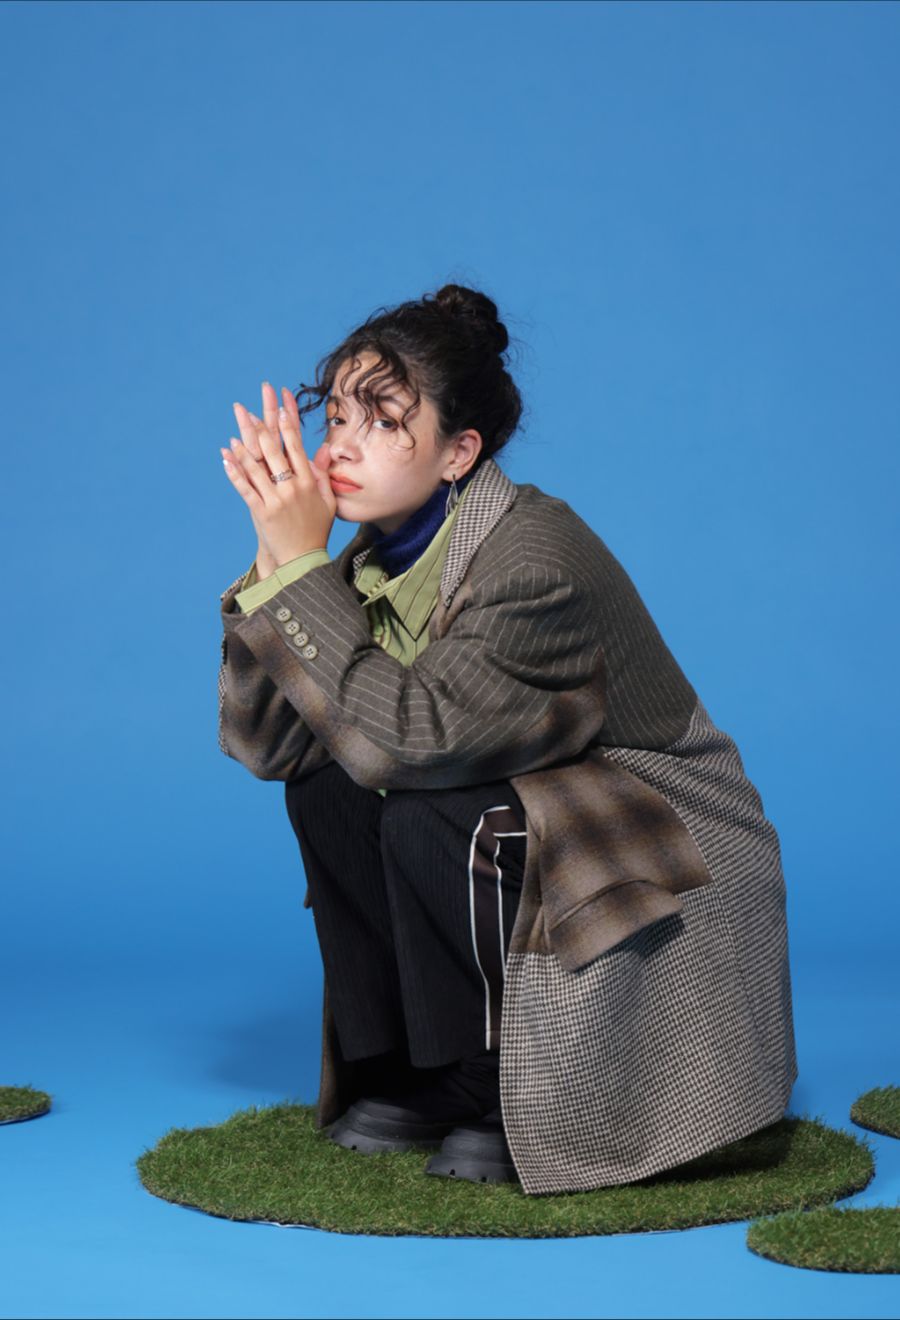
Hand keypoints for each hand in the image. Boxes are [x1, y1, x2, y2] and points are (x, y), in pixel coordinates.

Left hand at [222, 381, 336, 566]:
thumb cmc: (317, 529)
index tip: (282, 409)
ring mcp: (275, 500)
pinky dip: (234, 473)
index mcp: (309, 483)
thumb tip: (321, 450)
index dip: (288, 427)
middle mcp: (292, 489)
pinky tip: (226, 459)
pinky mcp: (261, 512)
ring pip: (256, 469)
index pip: (297, 449)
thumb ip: (324, 475)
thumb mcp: (327, 501)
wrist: (303, 559)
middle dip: (261, 429)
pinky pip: (244, 489)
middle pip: (273, 453)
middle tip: (249, 412)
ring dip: (242, 450)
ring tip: (233, 435)